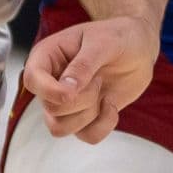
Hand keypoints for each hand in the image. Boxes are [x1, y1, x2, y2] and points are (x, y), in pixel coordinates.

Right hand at [22, 14, 158, 143]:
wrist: (140, 48)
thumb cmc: (118, 36)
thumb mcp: (104, 42)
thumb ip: (84, 65)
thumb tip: (66, 89)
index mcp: (48, 56)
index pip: (32, 80)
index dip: (49, 92)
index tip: (72, 92)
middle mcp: (51, 82)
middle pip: (51, 109)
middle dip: (82, 99)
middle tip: (98, 78)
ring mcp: (65, 102)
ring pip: (61, 128)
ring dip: (89, 113)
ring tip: (101, 89)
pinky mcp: (84, 117)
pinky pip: (86, 136)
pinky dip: (103, 125)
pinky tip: (111, 105)